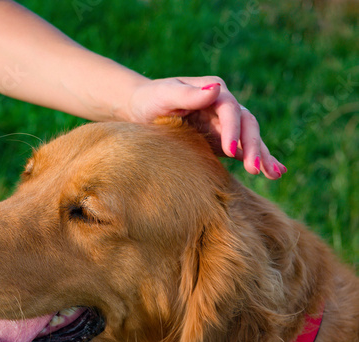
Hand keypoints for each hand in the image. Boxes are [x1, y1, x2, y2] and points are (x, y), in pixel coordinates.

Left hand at [127, 77, 285, 179]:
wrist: (141, 112)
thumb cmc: (150, 100)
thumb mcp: (164, 96)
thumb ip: (187, 95)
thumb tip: (216, 91)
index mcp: (213, 90)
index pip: (230, 108)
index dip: (232, 128)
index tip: (230, 149)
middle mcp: (224, 106)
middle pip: (246, 123)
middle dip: (252, 145)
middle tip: (253, 168)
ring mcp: (225, 124)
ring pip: (250, 138)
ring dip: (262, 155)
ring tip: (275, 174)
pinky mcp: (222, 141)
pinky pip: (243, 150)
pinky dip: (260, 159)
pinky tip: (275, 171)